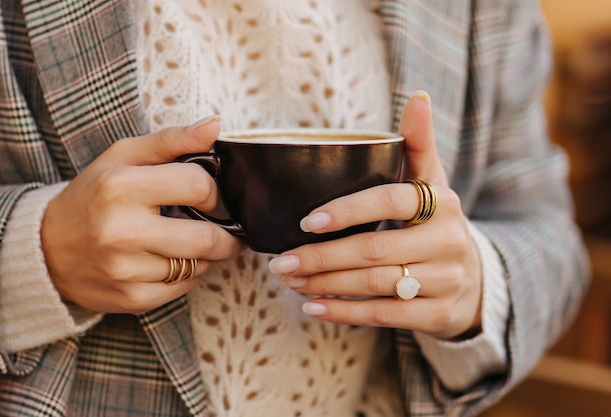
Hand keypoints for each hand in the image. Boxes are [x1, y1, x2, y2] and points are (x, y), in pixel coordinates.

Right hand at [41, 116, 242, 313]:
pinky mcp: (131, 298)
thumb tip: (214, 126)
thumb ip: (172, 140)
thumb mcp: (123, 157)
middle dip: (227, 235)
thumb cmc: (93, 196)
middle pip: (207, 238)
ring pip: (198, 266)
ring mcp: (125, 269)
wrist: (45, 249)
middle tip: (228, 230)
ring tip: (191, 243)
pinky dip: (188, 275)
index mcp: (122, 187)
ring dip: (206, 255)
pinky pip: (183, 289)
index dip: (213, 191)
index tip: (210, 196)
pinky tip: (172, 262)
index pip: (198, 186)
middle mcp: (122, 231)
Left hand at [269, 92, 482, 339]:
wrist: (474, 280)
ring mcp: (446, 281)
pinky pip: (385, 316)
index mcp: (442, 203)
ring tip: (291, 280)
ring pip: (375, 285)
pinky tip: (313, 307)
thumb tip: (416, 96)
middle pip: (375, 250)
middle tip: (282, 261)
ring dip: (326, 284)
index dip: (348, 211)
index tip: (307, 222)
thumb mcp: (432, 183)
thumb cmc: (435, 224)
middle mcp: (448, 241)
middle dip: (321, 257)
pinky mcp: (438, 314)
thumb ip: (419, 144)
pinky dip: (345, 313)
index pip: (392, 200)